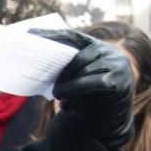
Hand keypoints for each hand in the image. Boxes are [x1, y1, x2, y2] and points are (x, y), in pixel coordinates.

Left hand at [32, 29, 133, 148]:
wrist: (109, 117)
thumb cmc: (87, 94)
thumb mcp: (77, 77)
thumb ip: (66, 67)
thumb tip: (37, 62)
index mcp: (96, 45)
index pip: (72, 35)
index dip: (52, 34)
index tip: (30, 33)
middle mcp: (109, 51)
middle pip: (79, 57)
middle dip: (62, 72)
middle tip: (50, 85)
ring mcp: (118, 65)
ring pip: (85, 71)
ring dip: (67, 87)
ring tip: (57, 97)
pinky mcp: (120, 82)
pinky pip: (93, 84)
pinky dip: (76, 92)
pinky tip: (66, 105)